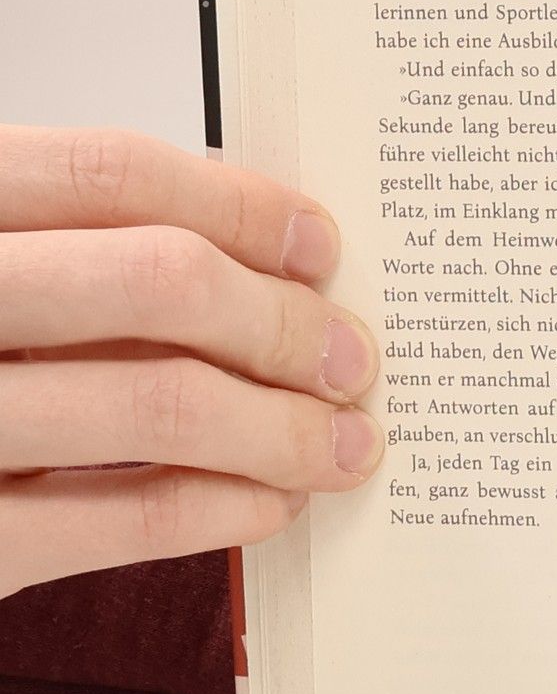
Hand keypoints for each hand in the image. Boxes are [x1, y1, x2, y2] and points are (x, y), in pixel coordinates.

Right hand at [0, 126, 383, 595]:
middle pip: (158, 282)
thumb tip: (261, 259)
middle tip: (349, 357)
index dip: (239, 206)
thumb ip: (68, 256)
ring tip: (340, 441)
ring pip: (161, 403)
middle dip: (283, 324)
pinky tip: (270, 503)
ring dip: (283, 427)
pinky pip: (127, 519)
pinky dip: (225, 507)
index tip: (319, 247)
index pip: (109, 174)